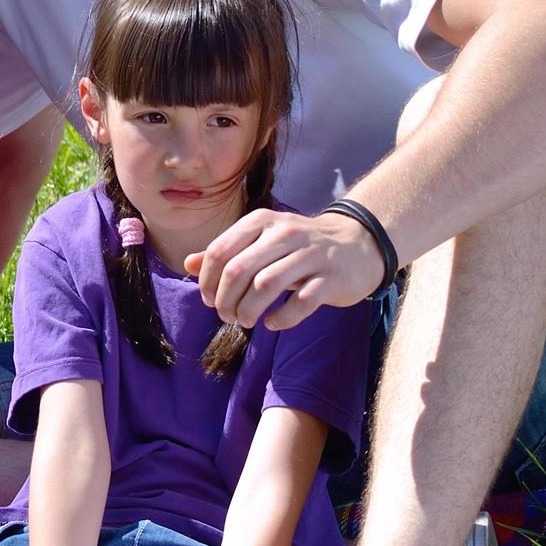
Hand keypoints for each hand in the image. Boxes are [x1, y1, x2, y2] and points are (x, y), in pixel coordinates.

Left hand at [191, 207, 387, 329]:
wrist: (358, 245)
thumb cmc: (299, 248)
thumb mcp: (262, 241)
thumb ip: (227, 252)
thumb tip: (188, 264)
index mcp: (262, 222)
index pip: (220, 251)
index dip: (208, 281)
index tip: (209, 299)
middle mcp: (285, 234)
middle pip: (239, 270)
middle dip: (225, 299)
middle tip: (226, 316)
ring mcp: (310, 255)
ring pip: (266, 285)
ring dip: (248, 310)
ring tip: (244, 321)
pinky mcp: (331, 278)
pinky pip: (301, 302)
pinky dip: (281, 318)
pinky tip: (272, 323)